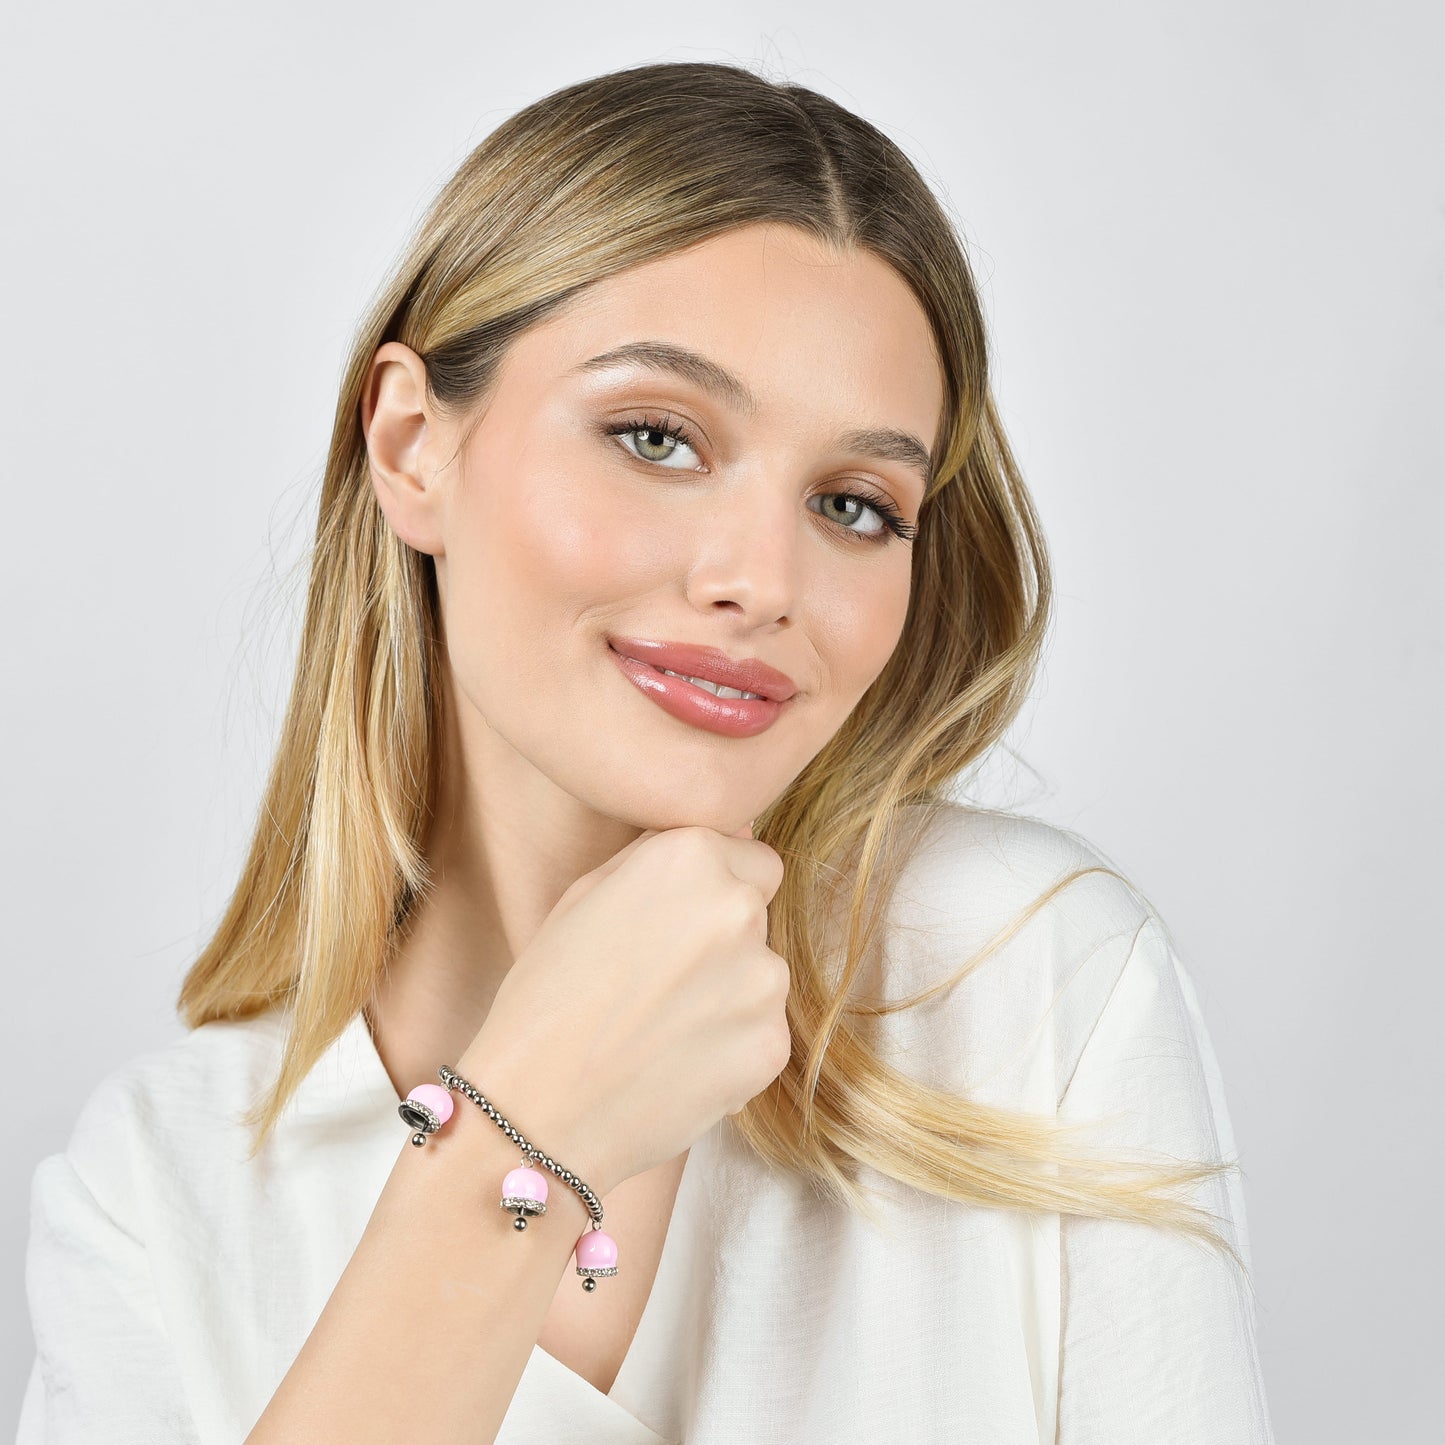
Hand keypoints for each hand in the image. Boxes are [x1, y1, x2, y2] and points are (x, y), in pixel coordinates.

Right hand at [460, 821, 787, 1195]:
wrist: (536, 1110)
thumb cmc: (546, 997)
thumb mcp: (586, 895)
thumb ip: (661, 857)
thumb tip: (731, 833)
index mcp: (692, 857)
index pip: (751, 859)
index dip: (712, 893)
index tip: (673, 927)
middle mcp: (738, 908)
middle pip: (758, 914)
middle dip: (722, 940)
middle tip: (659, 981)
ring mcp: (763, 980)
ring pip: (763, 975)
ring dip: (729, 993)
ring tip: (661, 1027)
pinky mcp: (772, 1045)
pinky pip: (762, 1032)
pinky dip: (731, 1047)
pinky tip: (675, 1064)